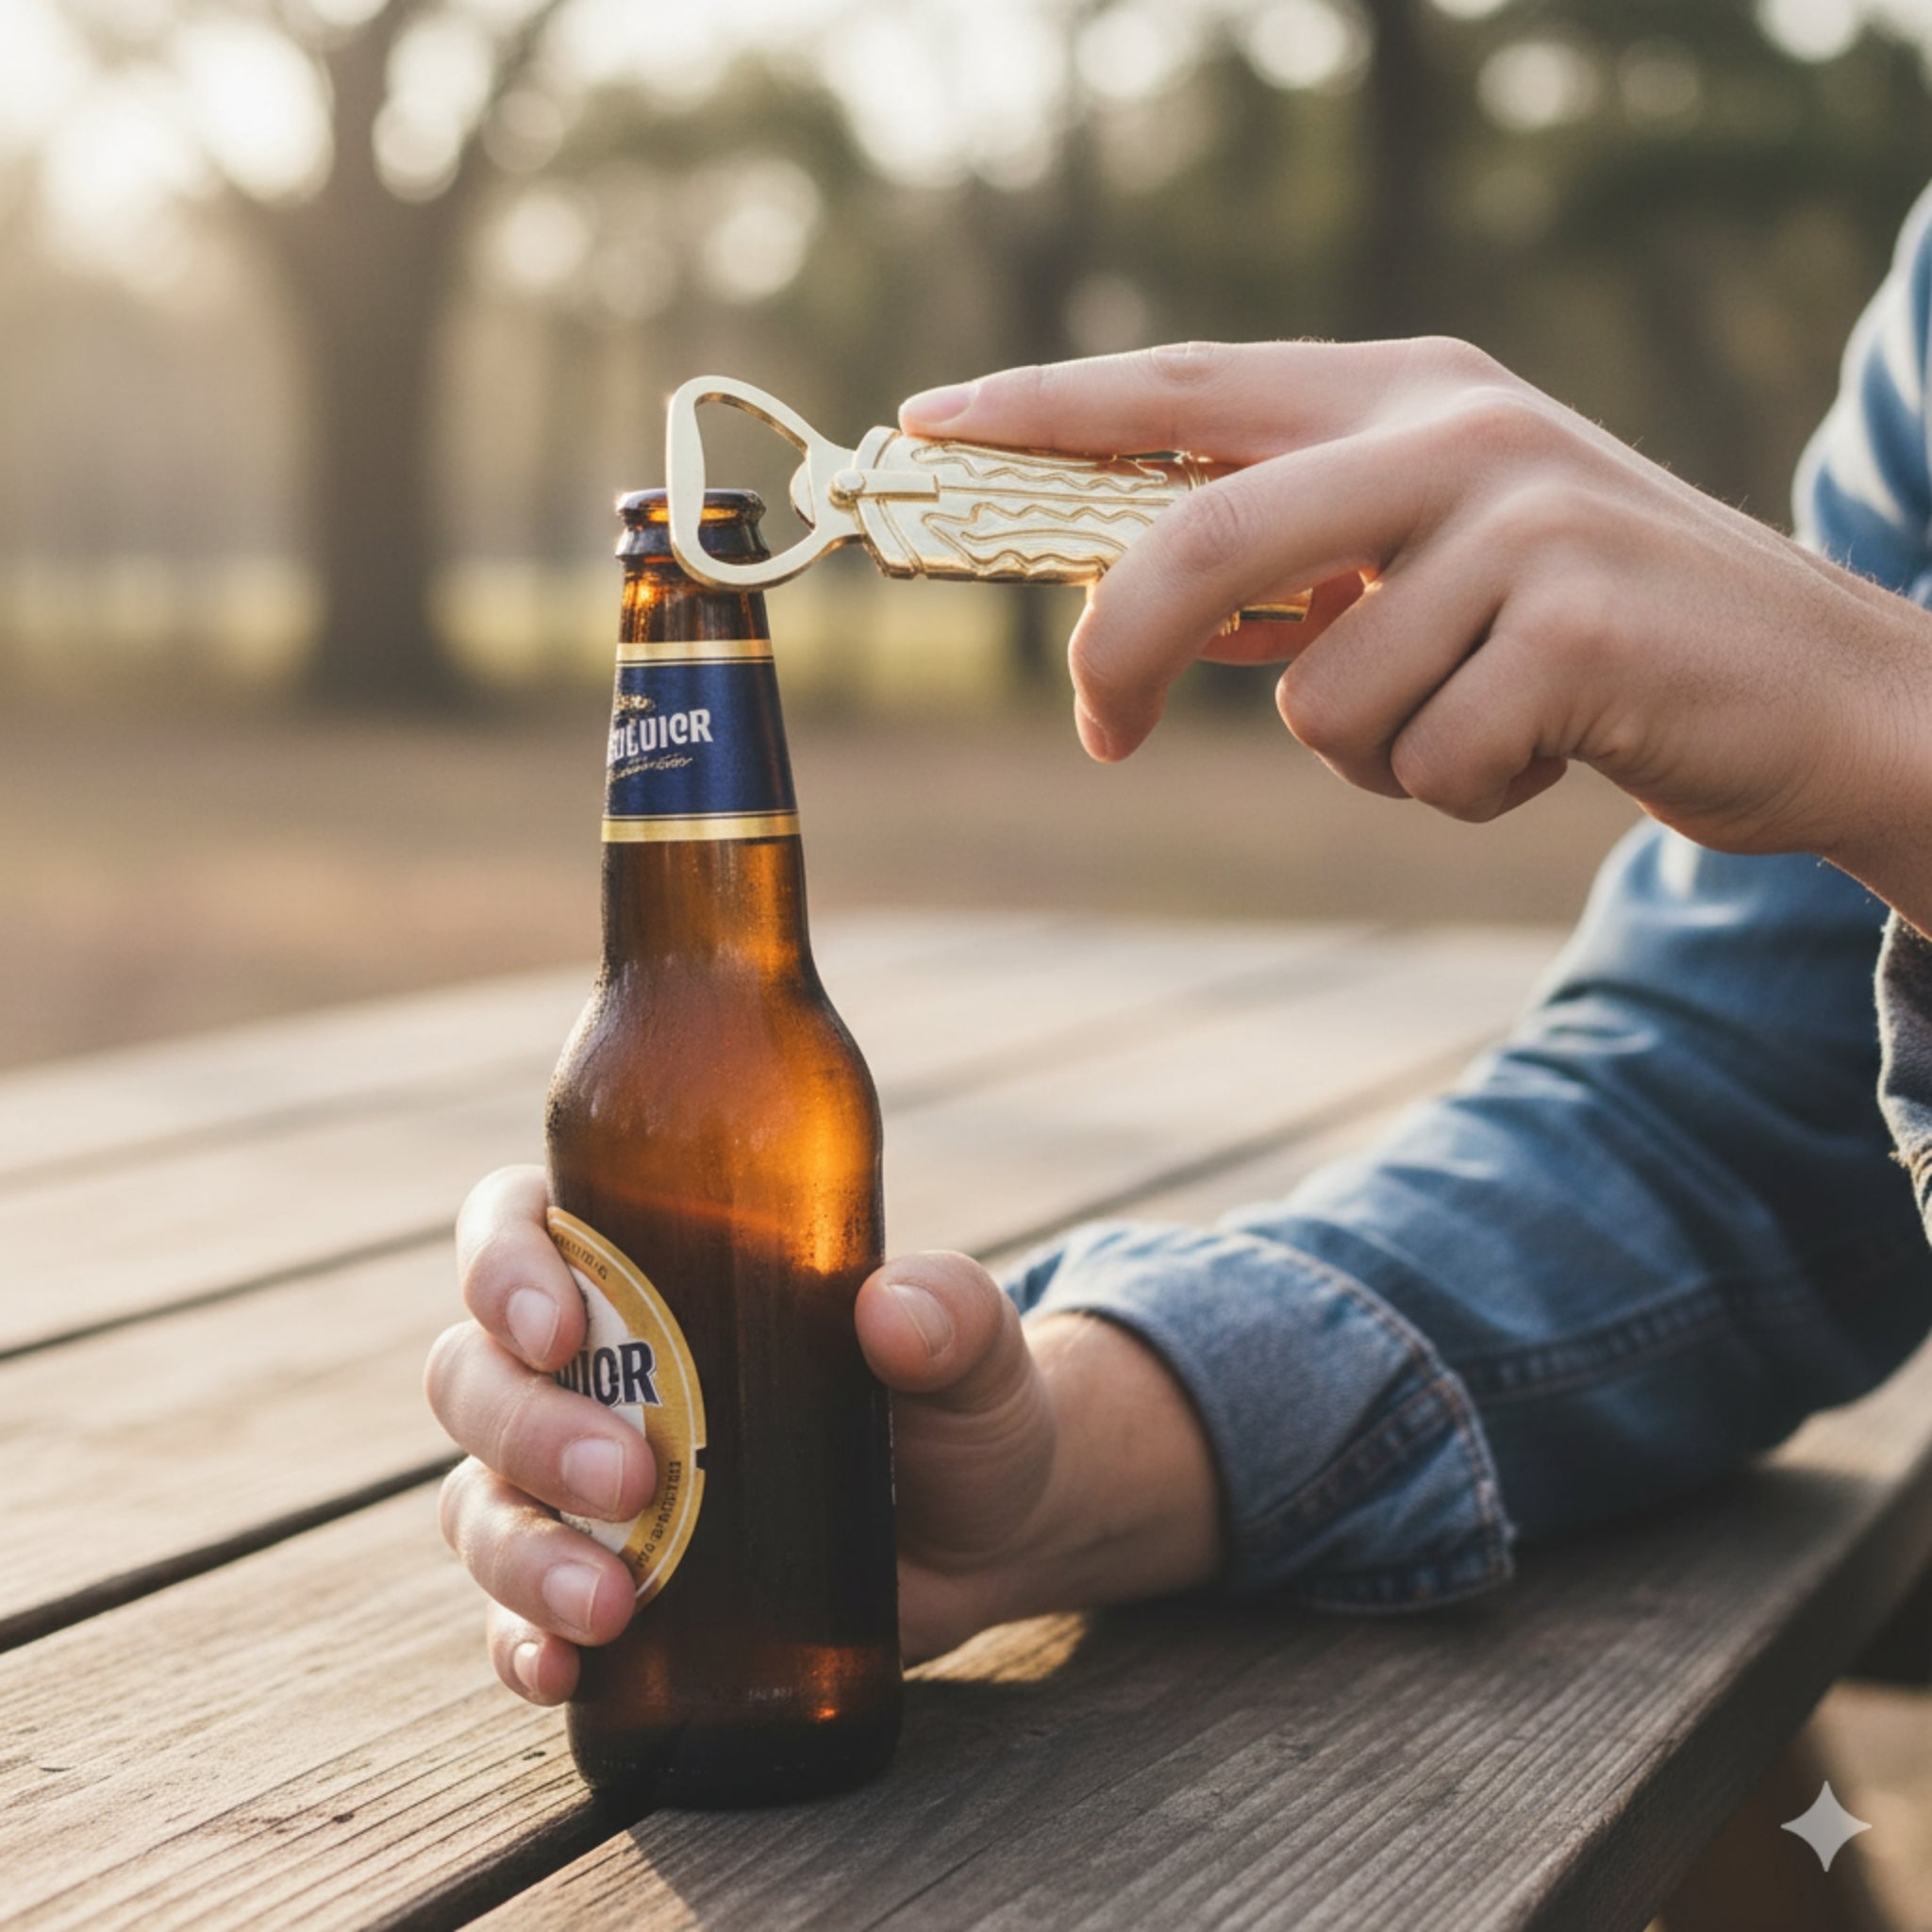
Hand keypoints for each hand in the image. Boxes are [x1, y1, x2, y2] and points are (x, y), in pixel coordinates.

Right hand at [426, 1167, 1221, 1703]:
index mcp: (652, 1264)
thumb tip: (891, 1312)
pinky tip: (558, 1669)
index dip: (502, 1263)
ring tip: (610, 1602)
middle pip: (477, 1373)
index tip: (556, 1324)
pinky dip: (518, 1640)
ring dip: (519, 1551)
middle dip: (526, 1426)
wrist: (990, 1531)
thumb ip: (952, 1312)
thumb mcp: (974, 1347)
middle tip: (630, 1475)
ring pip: (479, 1499)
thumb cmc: (960, 1403)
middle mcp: (595, 1367)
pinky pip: (515, 1613)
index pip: (520, 1225)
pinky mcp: (610, 1582)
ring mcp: (586, 1483)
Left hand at [900, 341, 1931, 915]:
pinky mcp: (1577, 627)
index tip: (926, 426)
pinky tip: (1544, 752)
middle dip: (1122, 656)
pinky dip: (1461, 793)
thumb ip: (1299, 566)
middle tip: (1105, 733)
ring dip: (1376, 755)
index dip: (1045, 409)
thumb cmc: (1583, 637)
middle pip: (1197, 543)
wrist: (1808, 691)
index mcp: (1404, 394)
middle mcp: (1454, 432)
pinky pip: (1424, 762)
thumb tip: (1133, 612)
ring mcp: (1521, 521)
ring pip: (1318, 699)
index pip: (1183, 386)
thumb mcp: (1435, 566)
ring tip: (1476, 724)